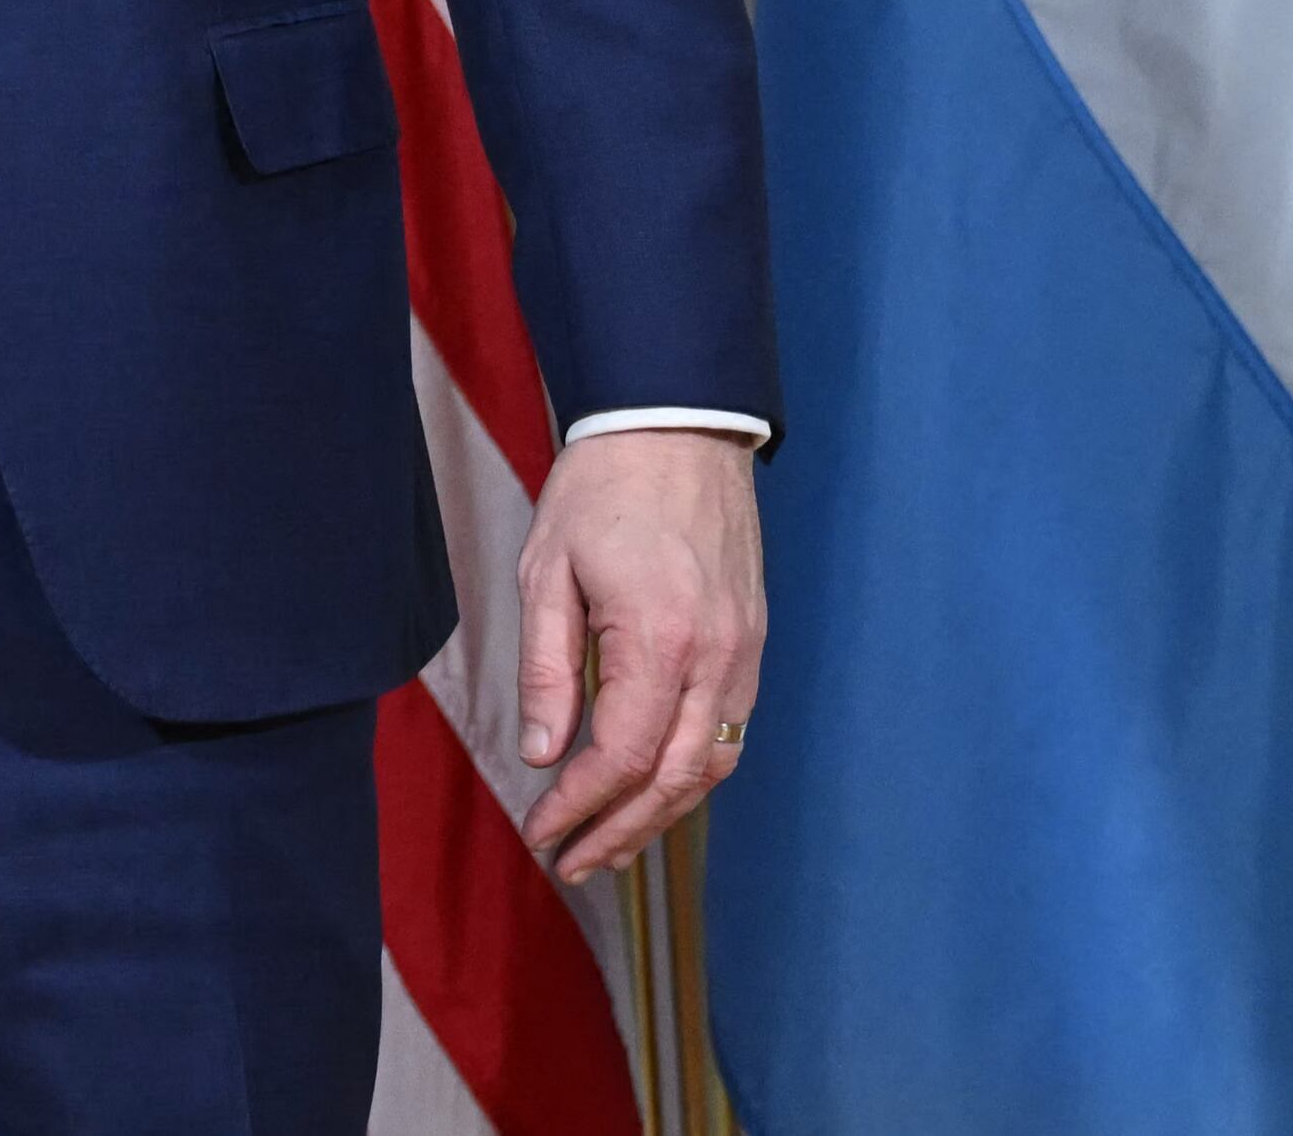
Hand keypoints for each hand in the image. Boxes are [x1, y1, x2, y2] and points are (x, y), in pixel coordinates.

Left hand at [515, 428, 766, 881]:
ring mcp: (744, 654)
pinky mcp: (752, 644)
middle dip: (619, 832)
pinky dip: (690, 774)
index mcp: (659, 640)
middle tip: (571, 864)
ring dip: (660, 815)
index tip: (541, 833)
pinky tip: (653, 791)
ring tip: (608, 846)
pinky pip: (728, 732)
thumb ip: (546, 668)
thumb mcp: (547, 571)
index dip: (579, 807)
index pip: (621, 757)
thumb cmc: (601, 491)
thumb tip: (540, 752)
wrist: (677, 429)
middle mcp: (716, 658)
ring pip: (710, 765)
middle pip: (672, 780)